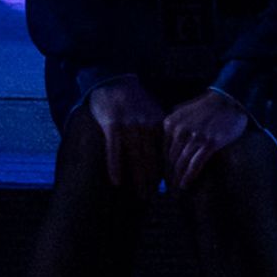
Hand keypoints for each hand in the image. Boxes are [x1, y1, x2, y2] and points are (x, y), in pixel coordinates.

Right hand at [86, 76, 164, 194]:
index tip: (165, 187)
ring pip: (134, 157)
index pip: (163, 152)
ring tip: (141, 194)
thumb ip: (158, 130)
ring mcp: (128, 124)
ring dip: (138, 178)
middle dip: (152, 180)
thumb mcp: (151, 111)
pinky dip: (114, 166)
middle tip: (152, 196)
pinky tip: (116, 180)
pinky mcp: (111, 124)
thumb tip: (166, 153)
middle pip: (150, 158)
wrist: (113, 79)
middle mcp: (145, 125)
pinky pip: (113, 149)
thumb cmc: (132, 98)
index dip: (164, 171)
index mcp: (157, 123)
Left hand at [162, 89, 254, 191]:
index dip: (164, 163)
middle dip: (170, 172)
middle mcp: (179, 130)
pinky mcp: (209, 143)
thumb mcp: (182, 111)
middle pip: (171, 158)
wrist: (228, 101)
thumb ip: (173, 125)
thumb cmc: (206, 107)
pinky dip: (189, 176)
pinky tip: (185, 184)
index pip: (163, 149)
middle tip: (169, 184)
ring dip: (178, 177)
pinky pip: (195, 164)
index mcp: (170, 123)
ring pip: (182, 163)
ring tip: (178, 186)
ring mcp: (194, 137)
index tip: (164, 174)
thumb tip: (166, 143)